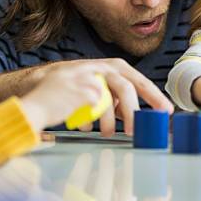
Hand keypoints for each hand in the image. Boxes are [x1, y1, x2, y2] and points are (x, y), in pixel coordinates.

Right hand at [24, 59, 173, 135]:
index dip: (153, 95)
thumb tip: (134, 115)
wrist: (35, 92)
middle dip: (134, 112)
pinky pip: (90, 110)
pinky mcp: (72, 90)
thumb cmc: (68, 95)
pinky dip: (89, 122)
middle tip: (137, 131)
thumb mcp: (96, 89)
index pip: (137, 80)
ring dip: (110, 121)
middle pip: (126, 87)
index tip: (166, 111)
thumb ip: (115, 99)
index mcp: (109, 66)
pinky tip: (84, 126)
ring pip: (107, 101)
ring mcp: (85, 77)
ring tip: (109, 134)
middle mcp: (99, 68)